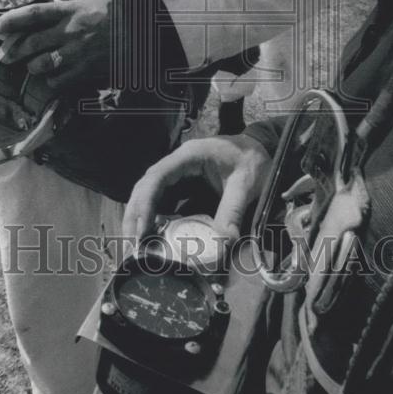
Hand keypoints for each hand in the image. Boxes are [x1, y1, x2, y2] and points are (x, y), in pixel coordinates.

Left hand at [0, 0, 111, 90]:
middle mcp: (70, 32)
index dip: (12, 19)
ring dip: (34, 67)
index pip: (35, 13)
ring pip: (43, 64)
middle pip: (33, 42)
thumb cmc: (117, 13)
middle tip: (9, 55)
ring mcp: (77, 53)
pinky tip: (53, 79)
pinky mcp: (86, 71)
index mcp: (71, 11)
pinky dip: (52, 82)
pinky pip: (60, 81)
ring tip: (33, 67)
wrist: (143, 35)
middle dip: (16, 50)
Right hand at [123, 136, 271, 244]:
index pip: (157, 177)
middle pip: (146, 185)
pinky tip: (152, 234)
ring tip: (136, 242)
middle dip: (135, 213)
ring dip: (140, 215)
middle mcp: (177, 162)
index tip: (141, 229)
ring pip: (150, 192)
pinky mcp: (183, 184)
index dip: (145, 202)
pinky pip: (163, 199)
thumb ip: (232, 211)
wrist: (261, 149)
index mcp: (189, 156)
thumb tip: (222, 244)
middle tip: (131, 242)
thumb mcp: (245, 185)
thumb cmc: (252, 161)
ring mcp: (178, 172)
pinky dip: (154, 216)